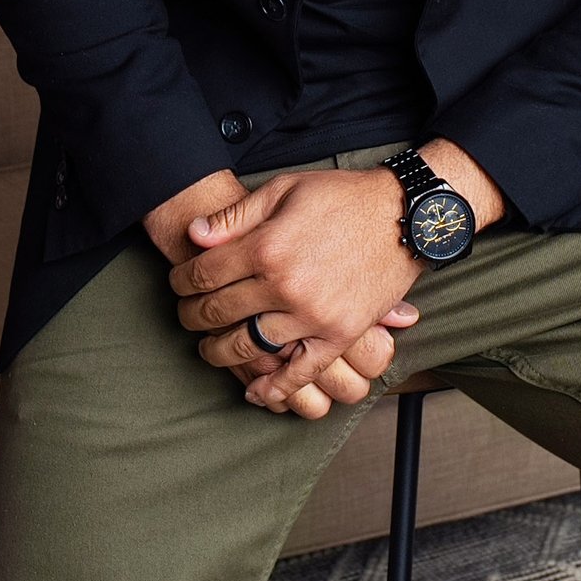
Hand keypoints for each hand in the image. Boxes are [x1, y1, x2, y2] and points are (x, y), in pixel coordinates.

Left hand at [168, 144, 504, 412]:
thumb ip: (236, 215)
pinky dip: (275, 387)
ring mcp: (313, 315)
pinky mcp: (339, 334)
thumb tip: (194, 235)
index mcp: (267, 246)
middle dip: (192, 316)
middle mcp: (285, 285)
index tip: (177, 284)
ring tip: (209, 349)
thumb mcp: (284, 189)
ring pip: (249, 347)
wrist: (403, 214)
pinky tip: (254, 392)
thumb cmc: (342, 197)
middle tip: (186, 316)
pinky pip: (301, 371)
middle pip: (219, 312)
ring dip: (219, 352)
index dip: (181, 281)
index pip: (203, 274)